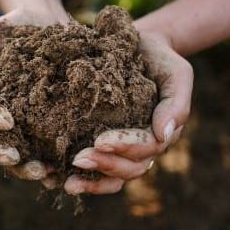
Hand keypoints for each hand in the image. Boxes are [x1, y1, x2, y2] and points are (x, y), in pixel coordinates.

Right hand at [0, 6, 69, 179]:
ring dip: (29, 169)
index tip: (6, 119)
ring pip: (20, 162)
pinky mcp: (53, 128)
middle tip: (17, 157)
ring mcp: (27, 130)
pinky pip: (52, 154)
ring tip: (47, 170)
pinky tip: (69, 166)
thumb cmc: (8, 30)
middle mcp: (2, 125)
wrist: (46, 21)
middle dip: (0, 158)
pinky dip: (58, 165)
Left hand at [64, 29, 192, 194]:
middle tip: (77, 159)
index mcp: (159, 134)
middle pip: (127, 169)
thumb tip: (163, 135)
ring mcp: (121, 149)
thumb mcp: (176, 74)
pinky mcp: (99, 142)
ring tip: (67, 183)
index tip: (100, 140)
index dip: (124, 148)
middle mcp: (141, 148)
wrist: (140, 46)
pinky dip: (77, 176)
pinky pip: (93, 169)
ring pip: (111, 177)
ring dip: (90, 182)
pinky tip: (53, 179)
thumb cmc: (160, 59)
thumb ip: (176, 104)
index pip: (145, 149)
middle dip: (104, 166)